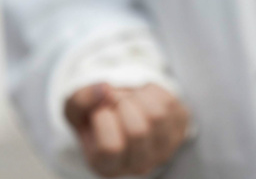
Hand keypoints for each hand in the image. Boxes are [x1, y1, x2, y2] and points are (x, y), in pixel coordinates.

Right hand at [64, 83, 189, 177]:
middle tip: (114, 99)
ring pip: (157, 115)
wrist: (121, 111)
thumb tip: (104, 88)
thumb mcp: (76, 110)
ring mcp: (163, 150)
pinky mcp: (179, 130)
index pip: (111, 147)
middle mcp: (138, 165)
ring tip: (128, 97)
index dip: (103, 118)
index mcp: (107, 166)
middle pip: (138, 131)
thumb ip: (81, 100)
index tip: (100, 109)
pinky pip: (170, 103)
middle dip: (122, 103)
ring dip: (138, 95)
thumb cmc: (96, 115)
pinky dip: (152, 90)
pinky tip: (142, 96)